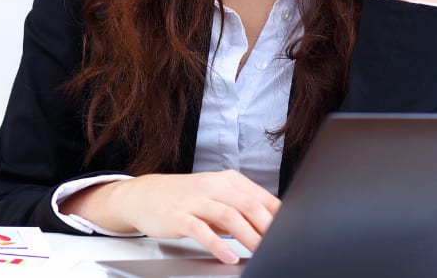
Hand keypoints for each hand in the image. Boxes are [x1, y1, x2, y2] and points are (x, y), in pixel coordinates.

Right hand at [62, 170, 280, 263]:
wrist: (144, 196)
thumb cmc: (185, 198)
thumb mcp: (216, 196)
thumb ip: (241, 206)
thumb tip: (272, 223)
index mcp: (227, 180)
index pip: (259, 196)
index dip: (278, 214)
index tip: (292, 231)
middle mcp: (212, 186)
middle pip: (248, 204)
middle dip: (267, 226)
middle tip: (281, 244)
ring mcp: (195, 200)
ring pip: (228, 215)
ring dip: (248, 236)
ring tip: (261, 252)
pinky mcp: (179, 215)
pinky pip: (201, 230)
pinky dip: (217, 244)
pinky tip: (229, 256)